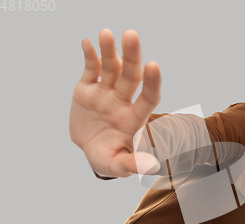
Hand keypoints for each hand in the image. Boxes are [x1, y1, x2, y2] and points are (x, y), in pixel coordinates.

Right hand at [70, 29, 160, 176]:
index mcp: (133, 119)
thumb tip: (152, 166)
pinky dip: (90, 56)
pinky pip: (91, 70)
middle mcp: (122, 101)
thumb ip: (132, 164)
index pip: (148, 97)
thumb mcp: (117, 165)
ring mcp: (106, 93)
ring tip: (106, 34)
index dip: (152, 82)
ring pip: (111, 68)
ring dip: (109, 51)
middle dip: (132, 56)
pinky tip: (88, 43)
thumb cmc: (108, 158)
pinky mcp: (88, 89)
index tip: (154, 65)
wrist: (90, 150)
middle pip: (131, 76)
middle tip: (132, 35)